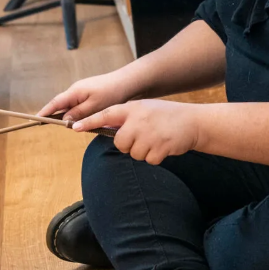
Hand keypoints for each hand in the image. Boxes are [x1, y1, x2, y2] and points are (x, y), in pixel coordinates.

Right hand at [38, 71, 136, 121]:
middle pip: (60, 105)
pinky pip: (77, 105)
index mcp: (75, 92)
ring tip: (63, 125)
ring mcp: (81, 92)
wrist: (126, 82)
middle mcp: (75, 91)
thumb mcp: (94, 106)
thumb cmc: (111, 93)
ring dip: (67, 115)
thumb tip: (64, 120)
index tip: (35, 119)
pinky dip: (75, 113)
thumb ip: (79, 113)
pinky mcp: (88, 95)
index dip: (45, 111)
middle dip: (54, 115)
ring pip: (69, 106)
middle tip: (46, 125)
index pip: (56, 103)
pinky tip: (78, 120)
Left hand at [72, 99, 202, 164]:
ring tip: (156, 140)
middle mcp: (139, 121)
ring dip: (144, 152)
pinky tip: (163, 146)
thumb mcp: (145, 109)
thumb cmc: (166, 117)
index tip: (75, 126)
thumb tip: (109, 130)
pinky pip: (148, 160)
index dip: (90, 121)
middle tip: (142, 138)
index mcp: (133, 109)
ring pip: (134, 153)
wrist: (193, 122)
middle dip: (129, 145)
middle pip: (120, 142)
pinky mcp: (159, 148)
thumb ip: (128, 118)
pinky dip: (155, 157)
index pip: (106, 114)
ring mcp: (149, 134)